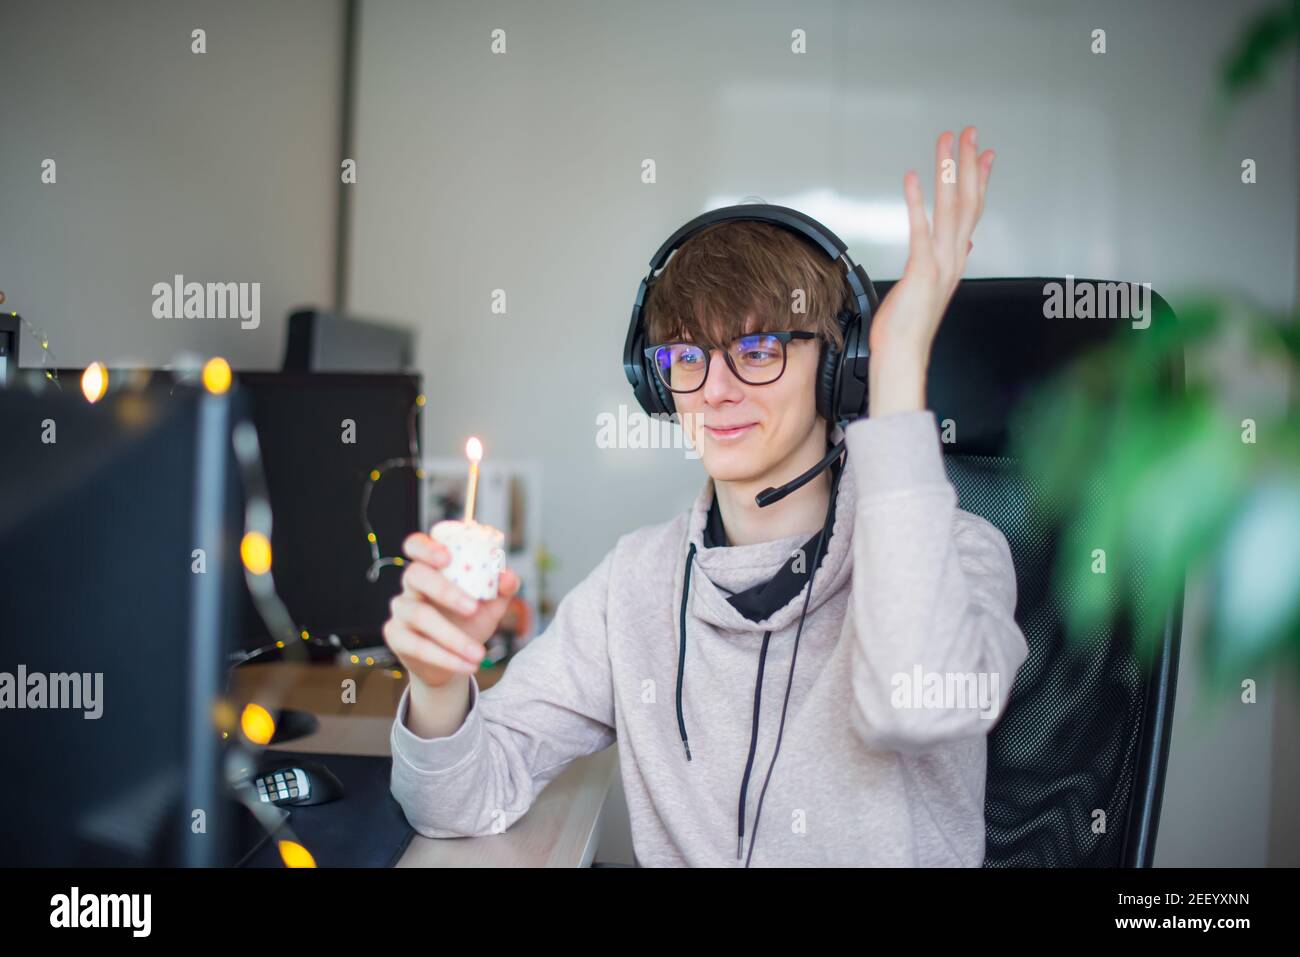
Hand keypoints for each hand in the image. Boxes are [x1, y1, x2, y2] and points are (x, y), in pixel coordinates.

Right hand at [382, 531, 520, 688]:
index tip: (447, 557)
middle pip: (415, 575)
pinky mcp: (396, 637)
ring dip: (452, 636)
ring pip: (418, 615)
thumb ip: (502, 588)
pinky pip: (417, 646)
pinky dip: (445, 658)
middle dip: (445, 590)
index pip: (416, 545)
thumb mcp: (491, 604)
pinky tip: (467, 665)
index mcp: (432, 568)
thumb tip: (507, 577)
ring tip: (480, 654)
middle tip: (473, 608)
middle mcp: (411, 585)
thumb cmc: (471, 621)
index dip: (426, 547)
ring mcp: (400, 611)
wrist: (457, 660)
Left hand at [868, 127, 993, 415]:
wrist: (903, 355)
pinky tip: (913, 178)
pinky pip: (921, 229)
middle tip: (970, 132)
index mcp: (955, 260)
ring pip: (951, 208)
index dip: (980, 179)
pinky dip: (918, 202)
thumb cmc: (908, 326)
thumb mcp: (932, 288)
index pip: (973, 212)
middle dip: (969, 163)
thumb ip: (950, 262)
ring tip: (947, 143)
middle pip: (968, 201)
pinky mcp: (922, 270)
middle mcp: (953, 258)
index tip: (985, 152)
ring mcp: (940, 263)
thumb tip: (965, 244)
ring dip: (948, 172)